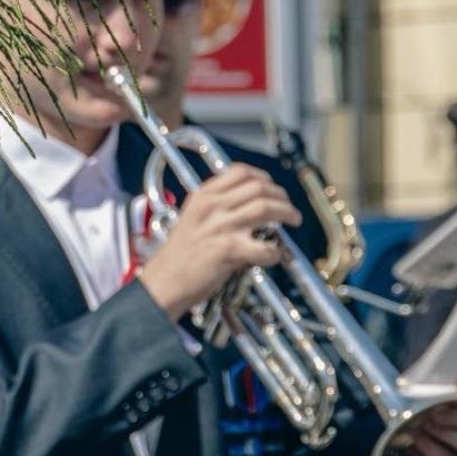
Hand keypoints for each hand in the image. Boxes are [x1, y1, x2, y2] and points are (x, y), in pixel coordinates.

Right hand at [137, 164, 302, 320]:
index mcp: (202, 197)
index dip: (263, 177)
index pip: (240, 172)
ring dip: (286, 213)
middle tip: (288, 206)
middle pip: (258, 188)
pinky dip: (275, 251)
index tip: (271, 186)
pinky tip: (274, 255)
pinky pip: (264, 247)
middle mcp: (212, 207)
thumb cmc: (178, 257)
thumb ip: (215, 209)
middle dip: (280, 195)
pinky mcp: (228, 250)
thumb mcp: (191, 219)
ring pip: (265, 208)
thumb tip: (248, 205)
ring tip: (293, 220)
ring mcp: (220, 227)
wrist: (163, 283)